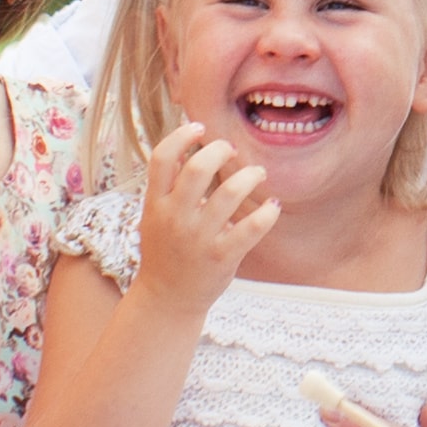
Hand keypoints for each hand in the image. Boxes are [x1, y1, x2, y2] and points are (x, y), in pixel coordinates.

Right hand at [136, 120, 277, 307]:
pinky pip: (250, 228)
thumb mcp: (154, 217)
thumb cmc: (165, 253)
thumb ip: (167, 187)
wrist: (166, 299)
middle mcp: (175, 218)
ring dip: (249, 176)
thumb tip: (184, 147)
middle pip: (197, 169)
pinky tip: (272, 207)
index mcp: (155, 204)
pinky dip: (267, 214)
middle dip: (219, 150)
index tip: (199, 128)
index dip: (181, 136)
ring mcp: (198, 238)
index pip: (162, 158)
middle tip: (233, 150)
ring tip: (258, 173)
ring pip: (229, 194)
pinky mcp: (222, 256)